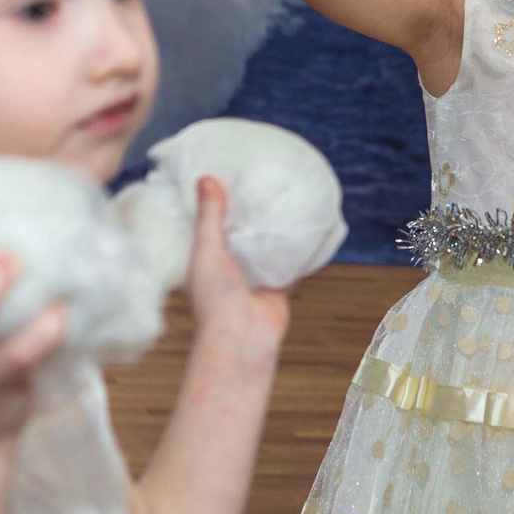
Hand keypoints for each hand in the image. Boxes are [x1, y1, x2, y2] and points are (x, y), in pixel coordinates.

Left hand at [182, 177, 290, 372]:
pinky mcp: (279, 283)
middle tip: (257, 178)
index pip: (208, 225)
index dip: (214, 203)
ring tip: (283, 195)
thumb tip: (206, 178)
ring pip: (266, 245)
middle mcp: (230, 266)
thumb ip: (210, 216)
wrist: (244, 337)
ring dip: (273, 228)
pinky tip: (308, 224)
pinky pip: (292, 261)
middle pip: (239, 232)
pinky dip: (300, 247)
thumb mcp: (207, 249)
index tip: (222, 176)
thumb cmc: (215, 298)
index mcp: (205, 259)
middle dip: (247, 212)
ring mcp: (255, 275)